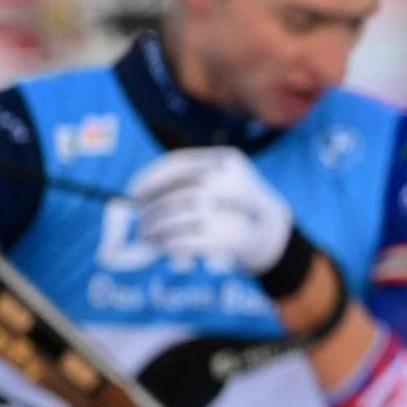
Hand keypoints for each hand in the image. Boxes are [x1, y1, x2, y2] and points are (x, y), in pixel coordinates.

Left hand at [130, 147, 293, 275]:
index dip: (151, 178)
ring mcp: (236, 207)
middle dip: (153, 209)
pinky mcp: (234, 237)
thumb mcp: (216, 183)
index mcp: (227, 160)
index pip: (179, 163)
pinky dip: (169, 243)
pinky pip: (190, 239)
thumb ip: (185, 182)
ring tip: (145, 237)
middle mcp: (234, 179)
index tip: (132, 192)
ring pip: (181, 215)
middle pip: (179, 192)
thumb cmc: (236, 207)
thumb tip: (134, 193)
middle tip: (138, 221)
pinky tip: (161, 247)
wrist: (275, 233)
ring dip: (157, 228)